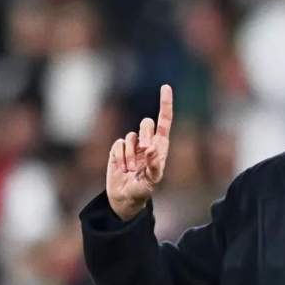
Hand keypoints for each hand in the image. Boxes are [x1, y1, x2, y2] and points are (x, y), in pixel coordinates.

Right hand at [106, 84, 173, 220]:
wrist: (124, 198)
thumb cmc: (142, 191)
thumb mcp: (151, 181)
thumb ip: (154, 165)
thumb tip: (151, 149)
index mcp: (160, 147)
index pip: (164, 121)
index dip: (165, 104)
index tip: (165, 86)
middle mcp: (147, 143)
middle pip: (146, 124)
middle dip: (144, 137)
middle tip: (143, 155)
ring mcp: (132, 146)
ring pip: (130, 136)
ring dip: (130, 154)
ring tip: (130, 169)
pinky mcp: (118, 149)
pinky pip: (118, 144)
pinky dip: (119, 156)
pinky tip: (122, 167)